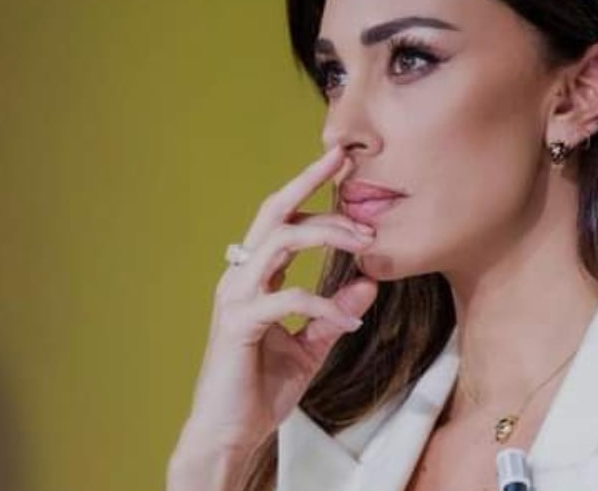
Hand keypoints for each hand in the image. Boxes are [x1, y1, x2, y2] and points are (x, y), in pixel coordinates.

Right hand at [173, 144, 378, 463]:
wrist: (229, 433)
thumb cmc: (261, 388)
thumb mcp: (311, 345)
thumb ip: (334, 314)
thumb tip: (369, 285)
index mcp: (254, 276)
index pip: (282, 218)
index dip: (309, 188)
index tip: (342, 164)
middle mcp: (240, 277)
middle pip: (273, 211)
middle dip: (308, 181)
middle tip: (346, 165)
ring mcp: (234, 297)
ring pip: (279, 240)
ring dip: (326, 233)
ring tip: (364, 242)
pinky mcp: (237, 324)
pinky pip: (286, 297)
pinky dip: (324, 304)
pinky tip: (349, 320)